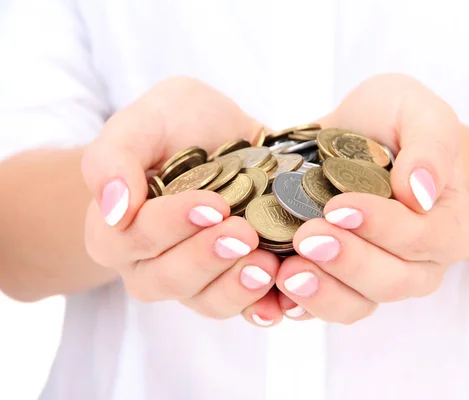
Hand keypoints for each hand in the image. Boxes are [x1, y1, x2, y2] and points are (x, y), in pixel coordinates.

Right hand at [81, 77, 282, 326]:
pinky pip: (243, 309)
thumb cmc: (177, 123)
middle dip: (207, 258)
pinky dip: (264, 306)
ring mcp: (193, 279)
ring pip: (206, 301)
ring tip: (267, 266)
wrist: (225, 134)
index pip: (134, 238)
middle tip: (244, 233)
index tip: (212, 204)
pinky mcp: (231, 283)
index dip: (172, 225)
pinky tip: (283, 297)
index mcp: (117, 229)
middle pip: (168, 279)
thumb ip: (113, 158)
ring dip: (235, 288)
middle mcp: (149, 264)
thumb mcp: (145, 121)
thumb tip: (113, 210)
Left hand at [276, 74, 468, 322]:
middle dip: (348, 262)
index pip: (425, 239)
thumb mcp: (417, 110)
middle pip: (393, 282)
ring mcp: (378, 279)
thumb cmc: (392, 119)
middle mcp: (421, 263)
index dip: (383, 227)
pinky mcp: (340, 284)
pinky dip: (298, 304)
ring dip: (323, 293)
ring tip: (288, 272)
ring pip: (358, 305)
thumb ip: (431, 144)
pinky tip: (273, 289)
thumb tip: (420, 193)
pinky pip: (324, 307)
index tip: (339, 205)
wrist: (354, 134)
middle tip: (306, 236)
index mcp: (449, 223)